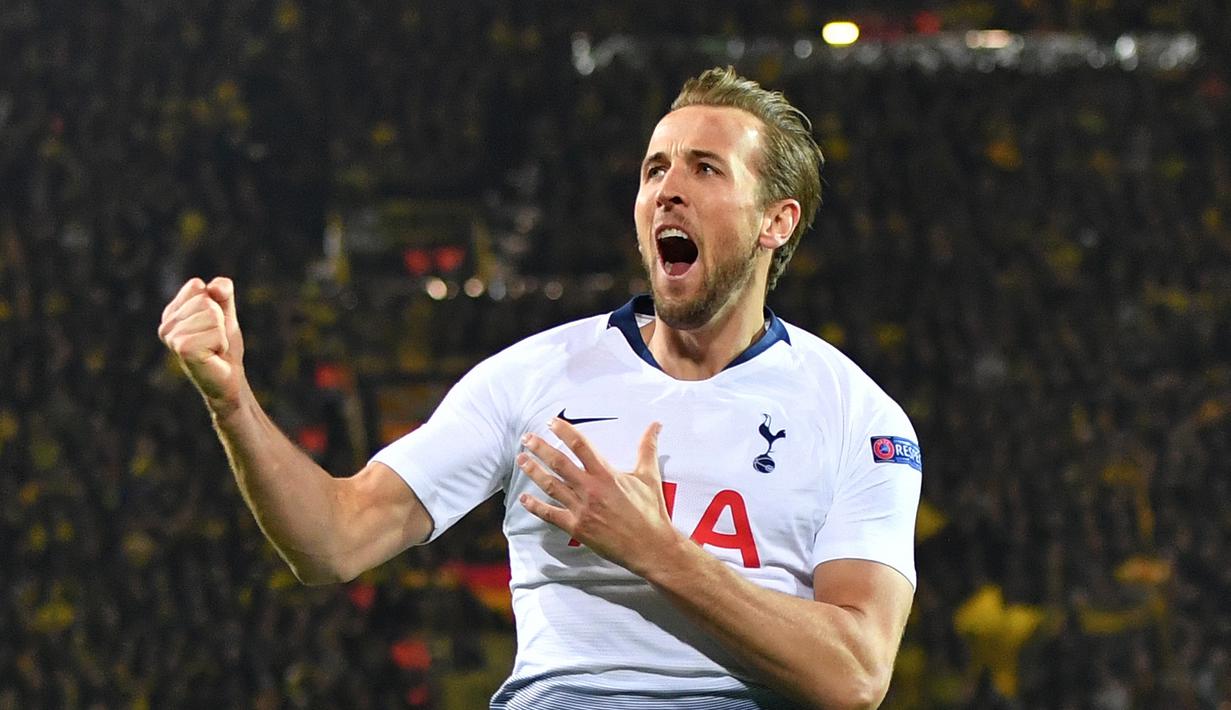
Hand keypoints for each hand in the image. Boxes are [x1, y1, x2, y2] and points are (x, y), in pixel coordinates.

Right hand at [158, 277, 245, 411]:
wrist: (229, 378)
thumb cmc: (224, 346)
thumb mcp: (225, 313)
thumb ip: (222, 292)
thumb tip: (215, 287)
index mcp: (172, 312)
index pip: (197, 286)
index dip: (215, 304)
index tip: (212, 325)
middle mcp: (166, 324)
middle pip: (205, 301)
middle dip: (219, 321)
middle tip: (214, 340)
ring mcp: (171, 337)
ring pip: (212, 315)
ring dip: (221, 334)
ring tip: (213, 348)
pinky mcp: (183, 348)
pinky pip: (214, 332)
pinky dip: (221, 343)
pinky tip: (212, 355)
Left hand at [518, 418, 681, 576]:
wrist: (649, 546)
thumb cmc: (650, 512)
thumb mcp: (649, 476)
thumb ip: (647, 449)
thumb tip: (655, 426)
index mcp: (606, 475)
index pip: (580, 446)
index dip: (564, 431)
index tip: (551, 422)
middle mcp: (590, 489)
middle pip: (559, 463)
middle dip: (540, 448)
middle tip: (527, 438)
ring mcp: (581, 509)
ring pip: (551, 486)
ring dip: (534, 471)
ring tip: (521, 459)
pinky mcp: (577, 527)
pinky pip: (550, 515)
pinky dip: (535, 507)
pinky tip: (524, 499)